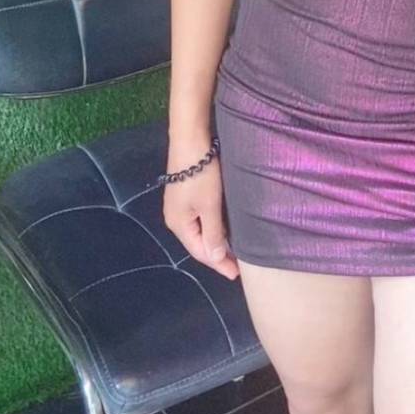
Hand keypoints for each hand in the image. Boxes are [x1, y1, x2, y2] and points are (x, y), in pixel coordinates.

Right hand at [162, 159, 239, 280]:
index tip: (237, 274)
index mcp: (178, 224)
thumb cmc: (201, 175)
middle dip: (217, 255)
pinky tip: (225, 228)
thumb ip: (213, 233)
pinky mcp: (186, 193)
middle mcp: (176, 218)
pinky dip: (213, 226)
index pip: (200, 252)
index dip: (218, 264)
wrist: (190, 140)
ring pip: (200, 230)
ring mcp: (180, 205)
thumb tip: (214, 257)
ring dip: (216, 240)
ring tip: (234, 250)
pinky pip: (200, 218)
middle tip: (238, 265)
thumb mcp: (209, 206)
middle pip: (199, 243)